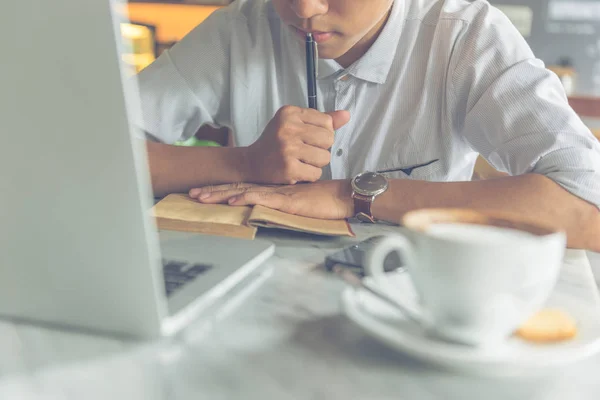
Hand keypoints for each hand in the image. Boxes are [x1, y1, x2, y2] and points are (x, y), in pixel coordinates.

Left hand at [189, 180, 354, 219]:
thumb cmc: (323, 201)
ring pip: (243, 191)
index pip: (242, 187)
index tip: (203, 192)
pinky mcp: (287, 200)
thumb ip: (284, 202)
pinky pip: (262, 199)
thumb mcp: (298, 202)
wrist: (342, 196)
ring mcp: (278, 193)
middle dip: (213, 191)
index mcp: (272, 190)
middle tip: (191, 194)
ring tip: (200, 197)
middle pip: (236, 188)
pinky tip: (231, 201)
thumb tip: (269, 206)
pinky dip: (245, 198)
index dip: (222, 189)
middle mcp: (271, 189)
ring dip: (220, 195)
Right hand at [242, 106, 349, 183]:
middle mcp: (288, 128)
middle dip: (321, 149)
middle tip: (304, 152)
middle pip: (328, 139)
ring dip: (316, 164)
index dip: (322, 134)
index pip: (327, 122)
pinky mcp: (288, 168)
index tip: (307, 138)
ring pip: (325, 158)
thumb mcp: (295, 124)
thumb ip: (321, 120)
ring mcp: (288, 149)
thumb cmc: (276, 141)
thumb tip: (346, 114)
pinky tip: (297, 171)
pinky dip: (309, 176)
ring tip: (301, 161)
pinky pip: (316, 174)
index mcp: (290, 113)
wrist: (251, 162)